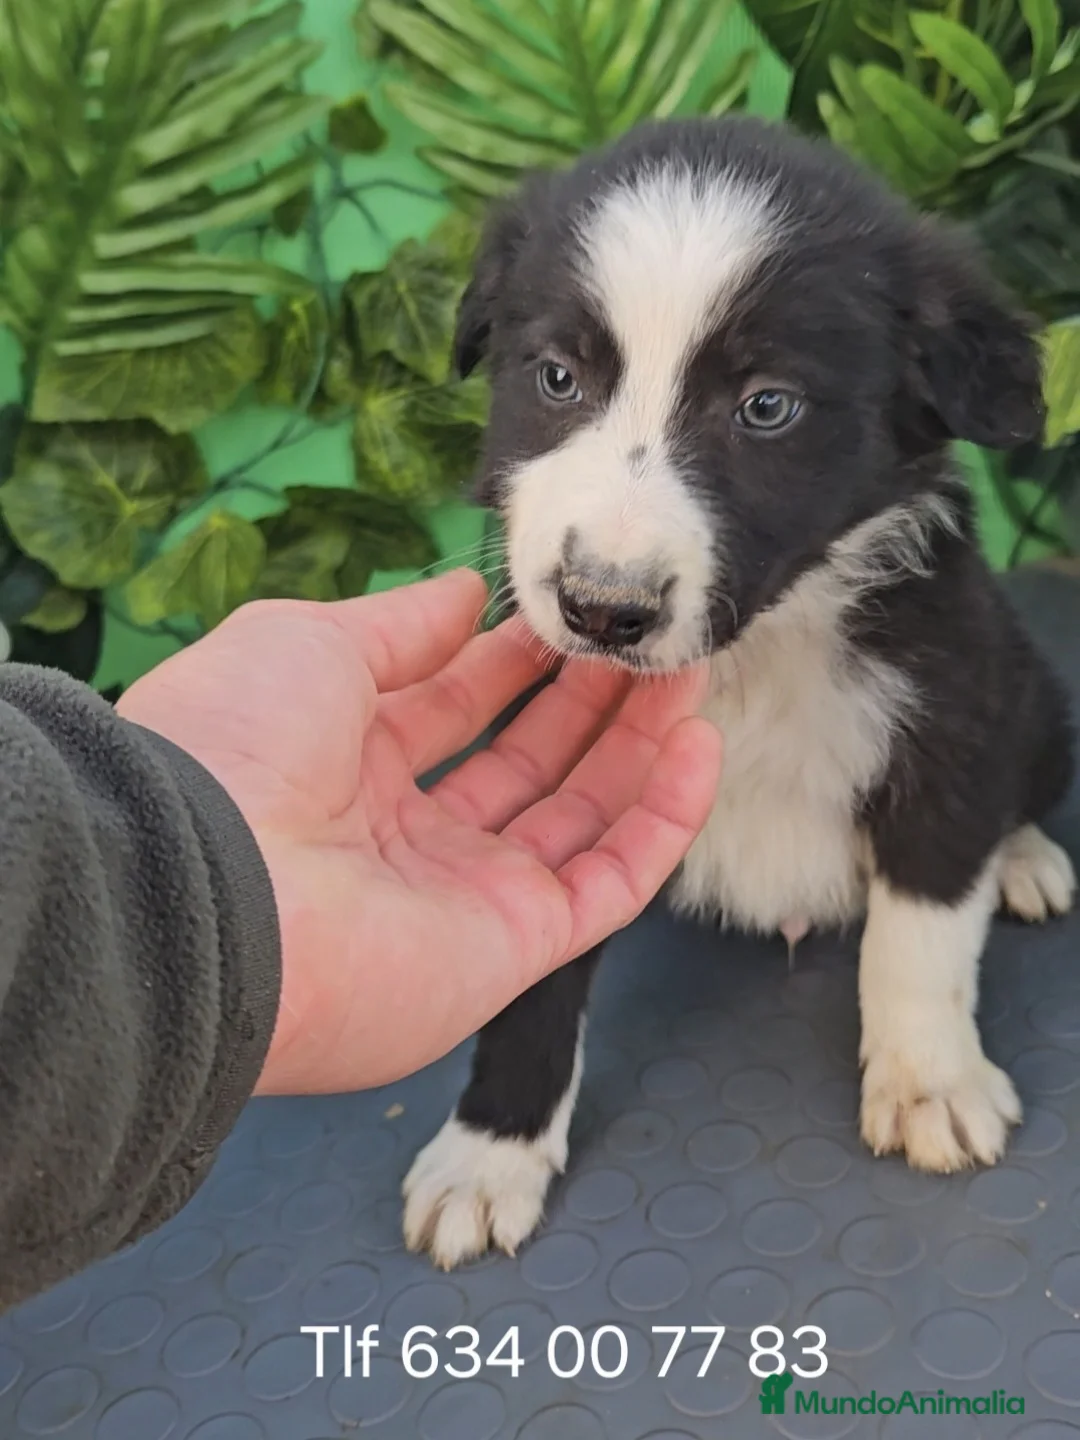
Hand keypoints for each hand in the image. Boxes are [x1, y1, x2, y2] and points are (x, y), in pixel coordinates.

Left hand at [118, 569, 720, 1092]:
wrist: (206, 890)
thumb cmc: (235, 747)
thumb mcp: (305, 646)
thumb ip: (397, 625)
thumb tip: (463, 593)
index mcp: (342, 767)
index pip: (452, 708)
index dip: (515, 658)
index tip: (571, 612)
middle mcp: (406, 838)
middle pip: (523, 761)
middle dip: (587, 697)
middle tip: (649, 637)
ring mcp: (464, 897)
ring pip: (578, 817)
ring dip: (638, 746)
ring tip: (688, 672)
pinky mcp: (515, 948)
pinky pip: (612, 882)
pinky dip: (664, 820)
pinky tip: (698, 746)